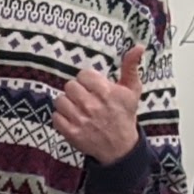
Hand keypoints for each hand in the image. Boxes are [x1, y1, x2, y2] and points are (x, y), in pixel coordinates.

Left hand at [51, 41, 146, 165]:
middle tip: (85, 99)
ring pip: (60, 100)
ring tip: (78, 109)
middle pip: (70, 86)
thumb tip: (138, 46)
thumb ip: (131, 67)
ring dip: (67, 104)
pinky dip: (61, 118)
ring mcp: (80, 120)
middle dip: (77, 91)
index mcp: (106, 92)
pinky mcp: (71, 133)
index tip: (93, 87)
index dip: (87, 80)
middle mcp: (92, 105)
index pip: (83, 75)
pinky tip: (72, 119)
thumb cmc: (124, 115)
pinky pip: (55, 116)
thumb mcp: (132, 90)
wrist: (120, 147)